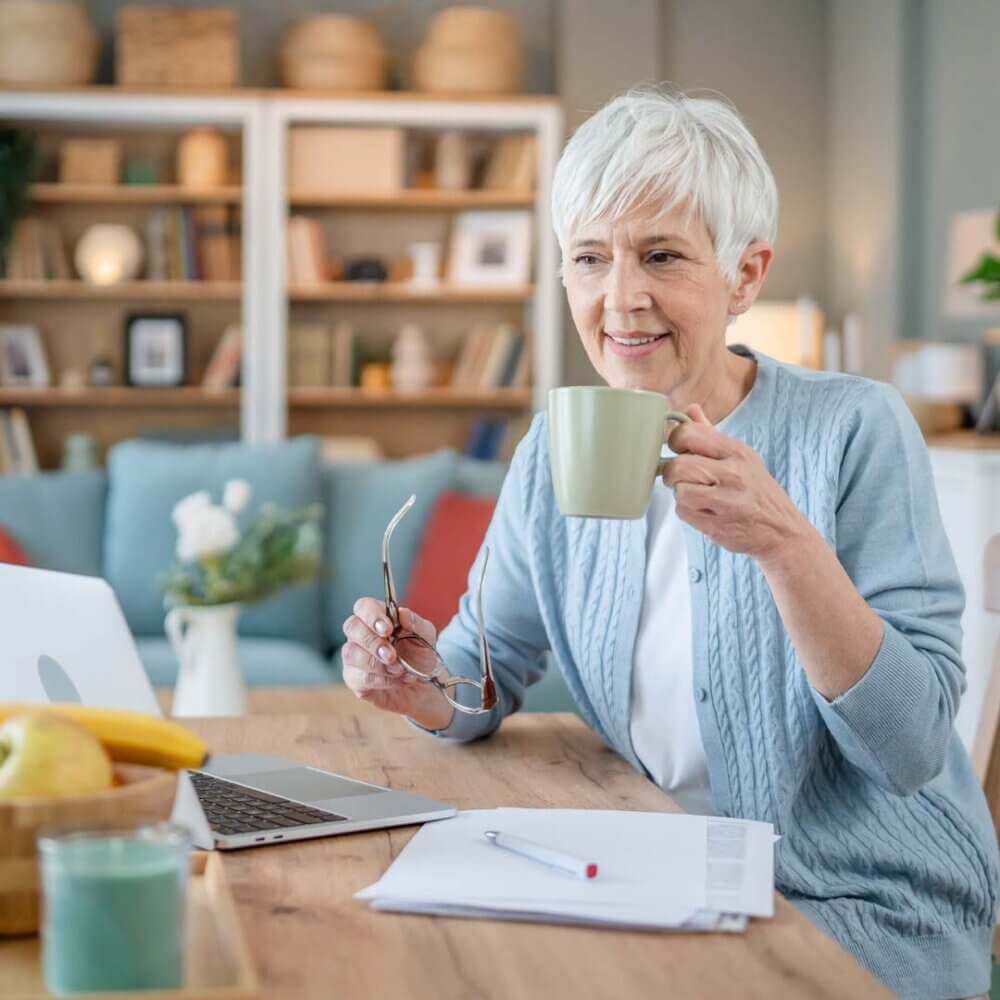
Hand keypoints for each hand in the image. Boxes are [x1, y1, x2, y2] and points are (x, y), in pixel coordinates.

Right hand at [341, 598, 453, 729]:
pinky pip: (359, 678)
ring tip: (399, 669)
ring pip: (351, 654)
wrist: (423, 685)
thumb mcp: (426, 637)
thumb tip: (403, 613)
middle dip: (372, 642)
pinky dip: (381, 680)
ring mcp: (354, 657)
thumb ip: (416, 624)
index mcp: (377, 617)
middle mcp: (360, 634)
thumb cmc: (420, 655)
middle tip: (392, 655)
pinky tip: (396, 680)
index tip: (388, 629)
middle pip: (352, 627)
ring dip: (377, 664)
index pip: (363, 606)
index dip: (371, 615)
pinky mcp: (354, 679)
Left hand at [662, 404, 807, 564]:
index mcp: (736, 451)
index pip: (688, 434)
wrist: (782, 530)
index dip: (674, 441)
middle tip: (683, 478)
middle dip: (673, 473)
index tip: (679, 450)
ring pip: (679, 491)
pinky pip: (683, 513)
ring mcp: (726, 501)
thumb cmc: (757, 490)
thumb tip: (690, 409)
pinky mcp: (718, 525)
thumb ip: (711, 434)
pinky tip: (704, 511)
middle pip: (678, 466)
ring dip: (681, 494)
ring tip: (696, 495)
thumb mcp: (742, 456)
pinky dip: (688, 512)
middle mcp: (733, 474)